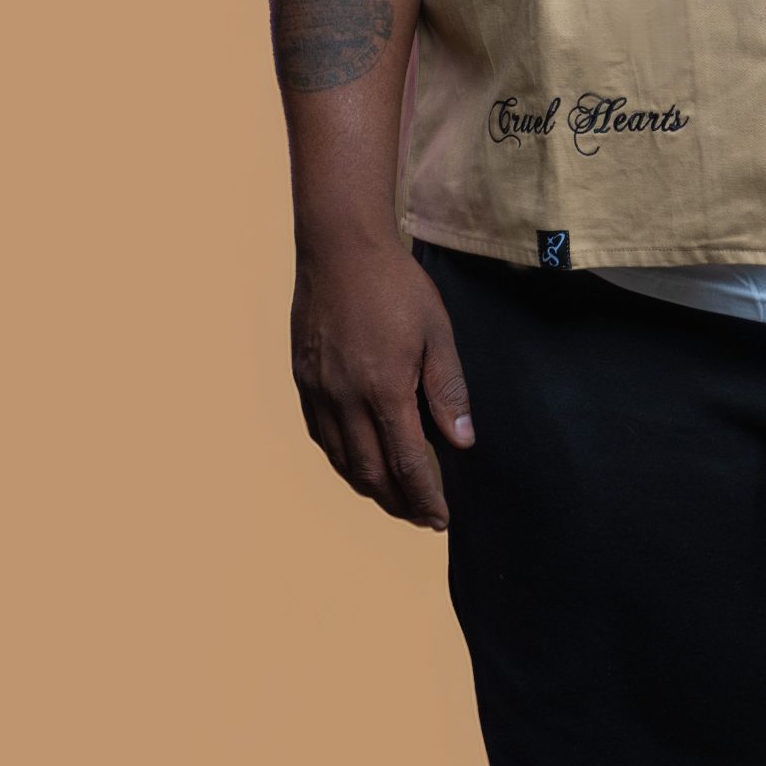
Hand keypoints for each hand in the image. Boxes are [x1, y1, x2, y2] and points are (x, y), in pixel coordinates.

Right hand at [290, 235, 474, 526]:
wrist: (340, 247)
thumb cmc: (395, 285)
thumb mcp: (437, 332)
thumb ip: (448, 390)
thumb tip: (462, 441)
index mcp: (383, 389)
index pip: (406, 463)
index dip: (424, 497)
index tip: (440, 518)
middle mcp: (345, 398)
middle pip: (370, 473)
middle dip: (398, 503)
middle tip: (421, 517)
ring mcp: (319, 390)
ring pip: (341, 460)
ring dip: (369, 487)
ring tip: (394, 498)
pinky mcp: (303, 379)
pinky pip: (320, 435)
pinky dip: (341, 460)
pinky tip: (357, 462)